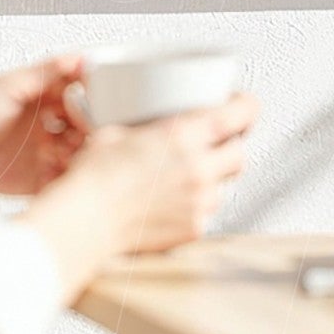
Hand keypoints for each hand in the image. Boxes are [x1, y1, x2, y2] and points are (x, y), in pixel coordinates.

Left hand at [0, 56, 86, 196]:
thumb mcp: (6, 85)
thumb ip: (45, 72)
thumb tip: (78, 57)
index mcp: (39, 96)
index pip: (76, 91)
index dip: (89, 95)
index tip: (99, 99)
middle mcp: (43, 123)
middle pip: (81, 123)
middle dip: (89, 124)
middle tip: (91, 127)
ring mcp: (41, 152)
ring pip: (77, 150)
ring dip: (82, 150)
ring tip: (77, 149)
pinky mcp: (36, 179)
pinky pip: (63, 179)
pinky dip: (71, 176)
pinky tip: (70, 171)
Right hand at [75, 95, 259, 253]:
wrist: (88, 219)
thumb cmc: (96, 176)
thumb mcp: (118, 131)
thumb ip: (146, 128)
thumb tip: (146, 125)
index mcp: (184, 135)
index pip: (240, 113)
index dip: (246, 106)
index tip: (243, 105)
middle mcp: (198, 168)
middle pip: (239, 153)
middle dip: (231, 147)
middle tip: (214, 145)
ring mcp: (199, 201)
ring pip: (225, 186)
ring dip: (213, 179)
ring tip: (186, 177)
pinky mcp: (193, 228)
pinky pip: (207, 213)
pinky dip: (196, 206)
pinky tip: (174, 202)